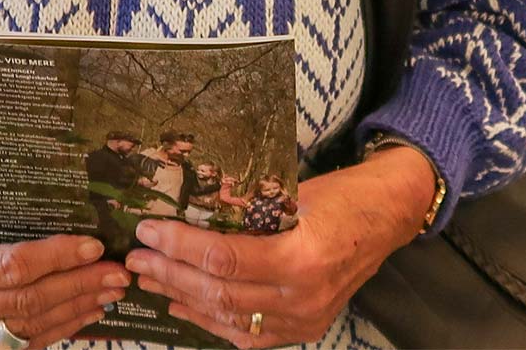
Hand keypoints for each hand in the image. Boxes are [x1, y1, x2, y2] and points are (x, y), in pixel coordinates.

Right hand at [0, 149, 130, 349]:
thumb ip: (9, 206)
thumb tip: (72, 199)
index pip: (14, 266)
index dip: (57, 257)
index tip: (93, 246)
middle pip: (29, 300)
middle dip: (78, 286)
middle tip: (117, 272)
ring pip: (32, 326)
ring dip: (77, 309)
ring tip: (112, 290)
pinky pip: (26, 339)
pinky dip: (60, 326)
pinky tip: (88, 310)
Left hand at [127, 149, 433, 348]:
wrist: (388, 217)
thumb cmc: (343, 195)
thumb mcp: (296, 190)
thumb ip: (249, 206)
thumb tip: (193, 208)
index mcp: (301, 257)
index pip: (224, 257)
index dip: (180, 246)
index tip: (148, 231)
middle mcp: (302, 298)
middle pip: (220, 293)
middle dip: (171, 274)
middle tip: (136, 258)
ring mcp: (304, 321)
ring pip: (229, 319)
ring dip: (184, 298)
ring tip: (150, 280)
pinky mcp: (304, 330)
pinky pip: (248, 335)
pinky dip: (213, 321)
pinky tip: (185, 305)